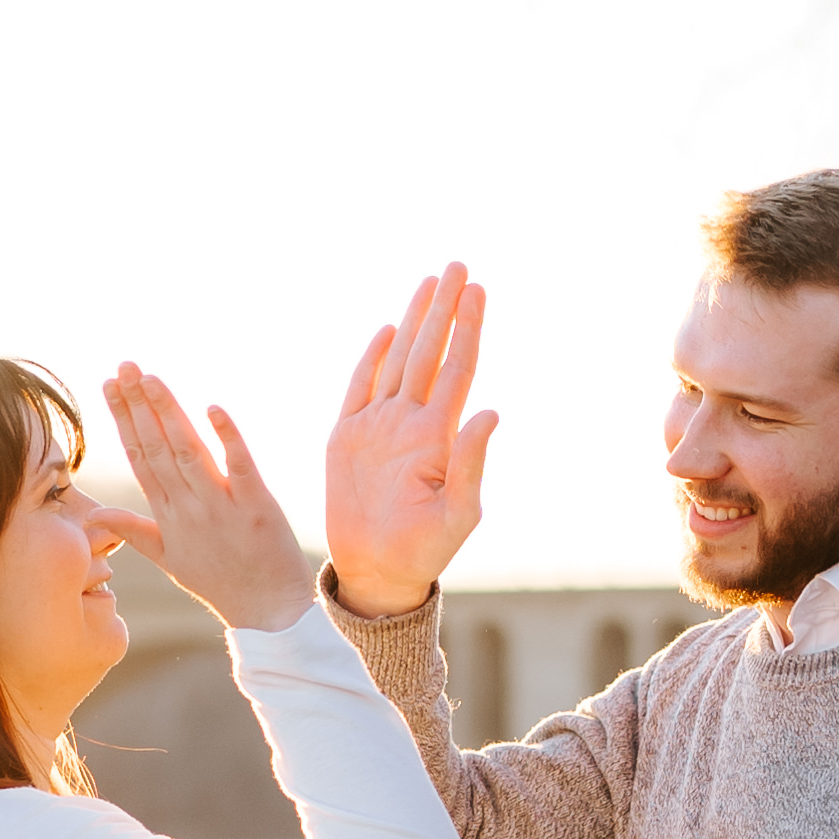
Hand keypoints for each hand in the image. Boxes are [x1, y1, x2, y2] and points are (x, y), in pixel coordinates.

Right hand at [99, 365, 313, 632]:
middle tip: (124, 366)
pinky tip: (213, 408)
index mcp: (167, 515)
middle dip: (138, 404)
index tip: (109, 385)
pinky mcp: (257, 507)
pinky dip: (227, 437)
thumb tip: (96, 514)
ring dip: (169, 413)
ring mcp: (221, 506)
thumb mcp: (168, 559)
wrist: (268, 613)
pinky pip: (240, 466)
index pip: (139, 457)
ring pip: (188, 451)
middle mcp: (189, 507)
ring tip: (150, 378)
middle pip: (157, 447)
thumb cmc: (219, 583)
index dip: (123, 419)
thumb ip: (133, 531)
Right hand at [325, 267, 497, 614]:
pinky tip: (387, 330)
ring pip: (399, 360)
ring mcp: (379, 426)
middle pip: (430, 351)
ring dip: (415, 321)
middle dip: (445, 308)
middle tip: (459, 266)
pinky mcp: (347, 437)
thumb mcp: (457, 514)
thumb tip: (491, 411)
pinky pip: (359, 387)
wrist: (376, 572)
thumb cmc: (423, 551)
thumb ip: (472, 463)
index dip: (468, 328)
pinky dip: (372, 358)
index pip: (457, 368)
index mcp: (437, 436)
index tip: (479, 291)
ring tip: (431, 283)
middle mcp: (411, 422)